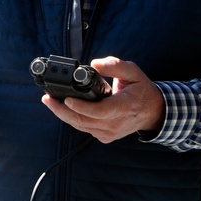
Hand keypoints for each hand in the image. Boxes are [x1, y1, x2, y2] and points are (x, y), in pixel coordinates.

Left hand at [41, 56, 164, 143]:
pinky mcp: (105, 136)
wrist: (153, 112)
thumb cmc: (141, 90)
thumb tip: (94, 64)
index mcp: (123, 107)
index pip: (99, 111)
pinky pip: (85, 128)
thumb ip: (115, 65)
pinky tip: (63, 109)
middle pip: (84, 120)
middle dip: (62, 110)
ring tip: (50, 101)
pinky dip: (73, 119)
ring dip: (63, 115)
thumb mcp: (133, 72)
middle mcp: (115, 123)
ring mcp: (109, 133)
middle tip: (47, 98)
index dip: (81, 107)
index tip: (67, 99)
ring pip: (81, 126)